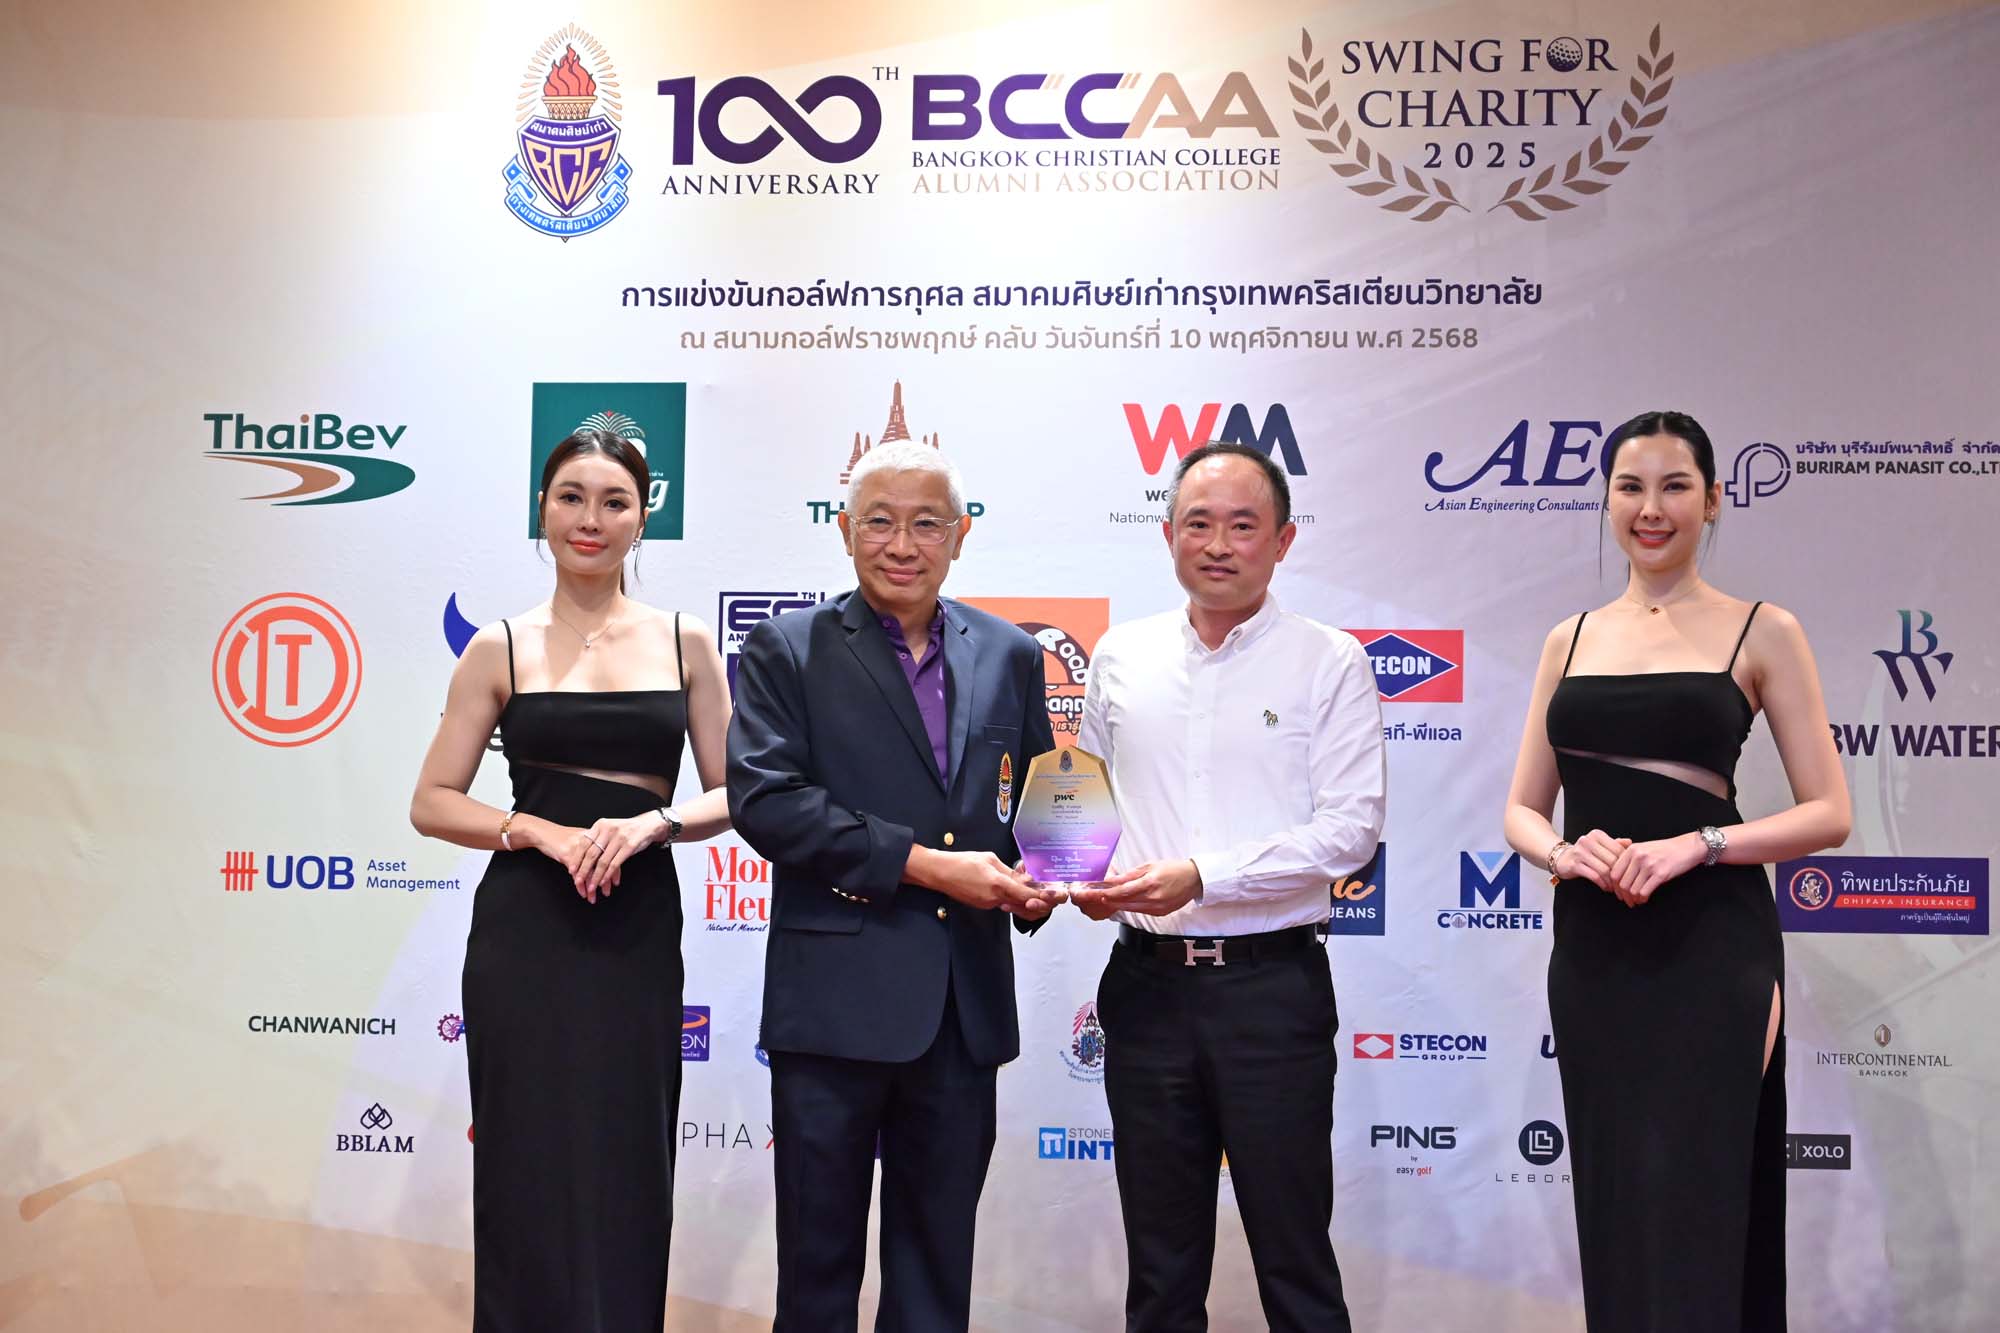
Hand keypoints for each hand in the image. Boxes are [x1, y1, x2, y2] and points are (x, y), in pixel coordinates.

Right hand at [527, 820, 611, 902]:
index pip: (610, 855)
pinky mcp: (567, 855)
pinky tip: (583, 893)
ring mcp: (578, 849)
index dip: (614, 870)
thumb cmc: (563, 837)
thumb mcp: (581, 839)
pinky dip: (580, 886)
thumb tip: (607, 862)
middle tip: (606, 892)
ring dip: (592, 887)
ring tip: (593, 898)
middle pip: (601, 864)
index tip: (615, 882)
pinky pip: (576, 874)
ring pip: (589, 871)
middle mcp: (589, 843)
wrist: (544, 833)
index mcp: (595, 838)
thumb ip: (594, 848)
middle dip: (604, 881)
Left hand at [574, 812, 668, 899]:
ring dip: (596, 876)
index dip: (577, 858)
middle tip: (578, 881)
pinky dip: (608, 875)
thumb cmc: (626, 829)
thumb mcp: (609, 828)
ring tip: (591, 886)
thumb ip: (597, 838)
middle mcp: (608, 830)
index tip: (571, 870)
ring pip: (603, 861)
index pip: (584, 843)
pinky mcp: (629, 846)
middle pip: (592, 854)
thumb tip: (581, 856)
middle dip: (583, 870)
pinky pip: (615, 864)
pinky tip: (604, 881)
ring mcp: (619, 838)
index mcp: (600, 825)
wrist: (647, 825)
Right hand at [932, 850, 1064, 917]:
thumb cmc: (961, 862)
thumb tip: (1023, 878)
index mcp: (998, 885)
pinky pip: (1004, 904)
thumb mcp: (990, 859)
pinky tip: (1016, 889)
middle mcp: (995, 899)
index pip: (1029, 896)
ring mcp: (989, 904)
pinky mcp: (983, 905)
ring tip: (1036, 891)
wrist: (939, 873)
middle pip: (1025, 907)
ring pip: (1015, 907)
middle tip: (1051, 896)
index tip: (1056, 895)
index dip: (1045, 898)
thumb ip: (1009, 871)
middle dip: (1041, 904)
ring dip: (1028, 902)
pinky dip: (1013, 899)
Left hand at [1070, 860, 1201, 917]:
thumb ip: (1130, 875)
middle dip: (1108, 900)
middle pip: (1124, 902)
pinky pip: (1140, 911)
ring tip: (1104, 900)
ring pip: (1130, 908)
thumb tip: (1114, 879)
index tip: (1096, 893)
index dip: (1108, 893)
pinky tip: (1122, 903)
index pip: (1123, 890)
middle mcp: (1153, 898)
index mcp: (1150, 883)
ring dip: (1117, 904)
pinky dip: (1130, 907)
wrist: (1194, 879)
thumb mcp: (1150, 866)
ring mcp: (1157, 908)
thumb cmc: (1173, 869)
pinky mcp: (1160, 913)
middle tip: (1095, 898)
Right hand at [1555, 829, 1630, 894]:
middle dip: (1619, 874)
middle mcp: (1588, 841)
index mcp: (1597, 835)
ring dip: (1611, 881)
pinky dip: (1602, 883)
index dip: (1626, 863)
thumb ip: (1615, 844)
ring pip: (1604, 869)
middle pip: (1612, 860)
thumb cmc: (1585, 853)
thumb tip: (1630, 842)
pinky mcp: (1574, 864)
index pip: (1618, 849)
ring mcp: (1580, 852)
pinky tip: (1605, 887)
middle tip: (1623, 884)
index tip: (1629, 873)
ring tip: (1615, 887)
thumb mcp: (1600, 845)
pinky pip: (1594, 876)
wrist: (1562, 858)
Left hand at [1607, 834, 1706, 907]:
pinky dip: (1642, 899)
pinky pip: (1644, 891)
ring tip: (1636, 901)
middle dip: (1623, 895)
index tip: (1618, 892)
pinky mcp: (1661, 874)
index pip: (1614, 872)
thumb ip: (1627, 854)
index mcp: (1631, 850)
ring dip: (1633, 899)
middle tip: (1627, 900)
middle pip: (1622, 883)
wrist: (1686, 847)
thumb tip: (1610, 868)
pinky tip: (1644, 899)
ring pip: (1632, 889)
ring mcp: (1649, 865)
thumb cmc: (1664, 849)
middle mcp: (1638, 856)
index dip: (1614, 886)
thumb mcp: (1642, 846)